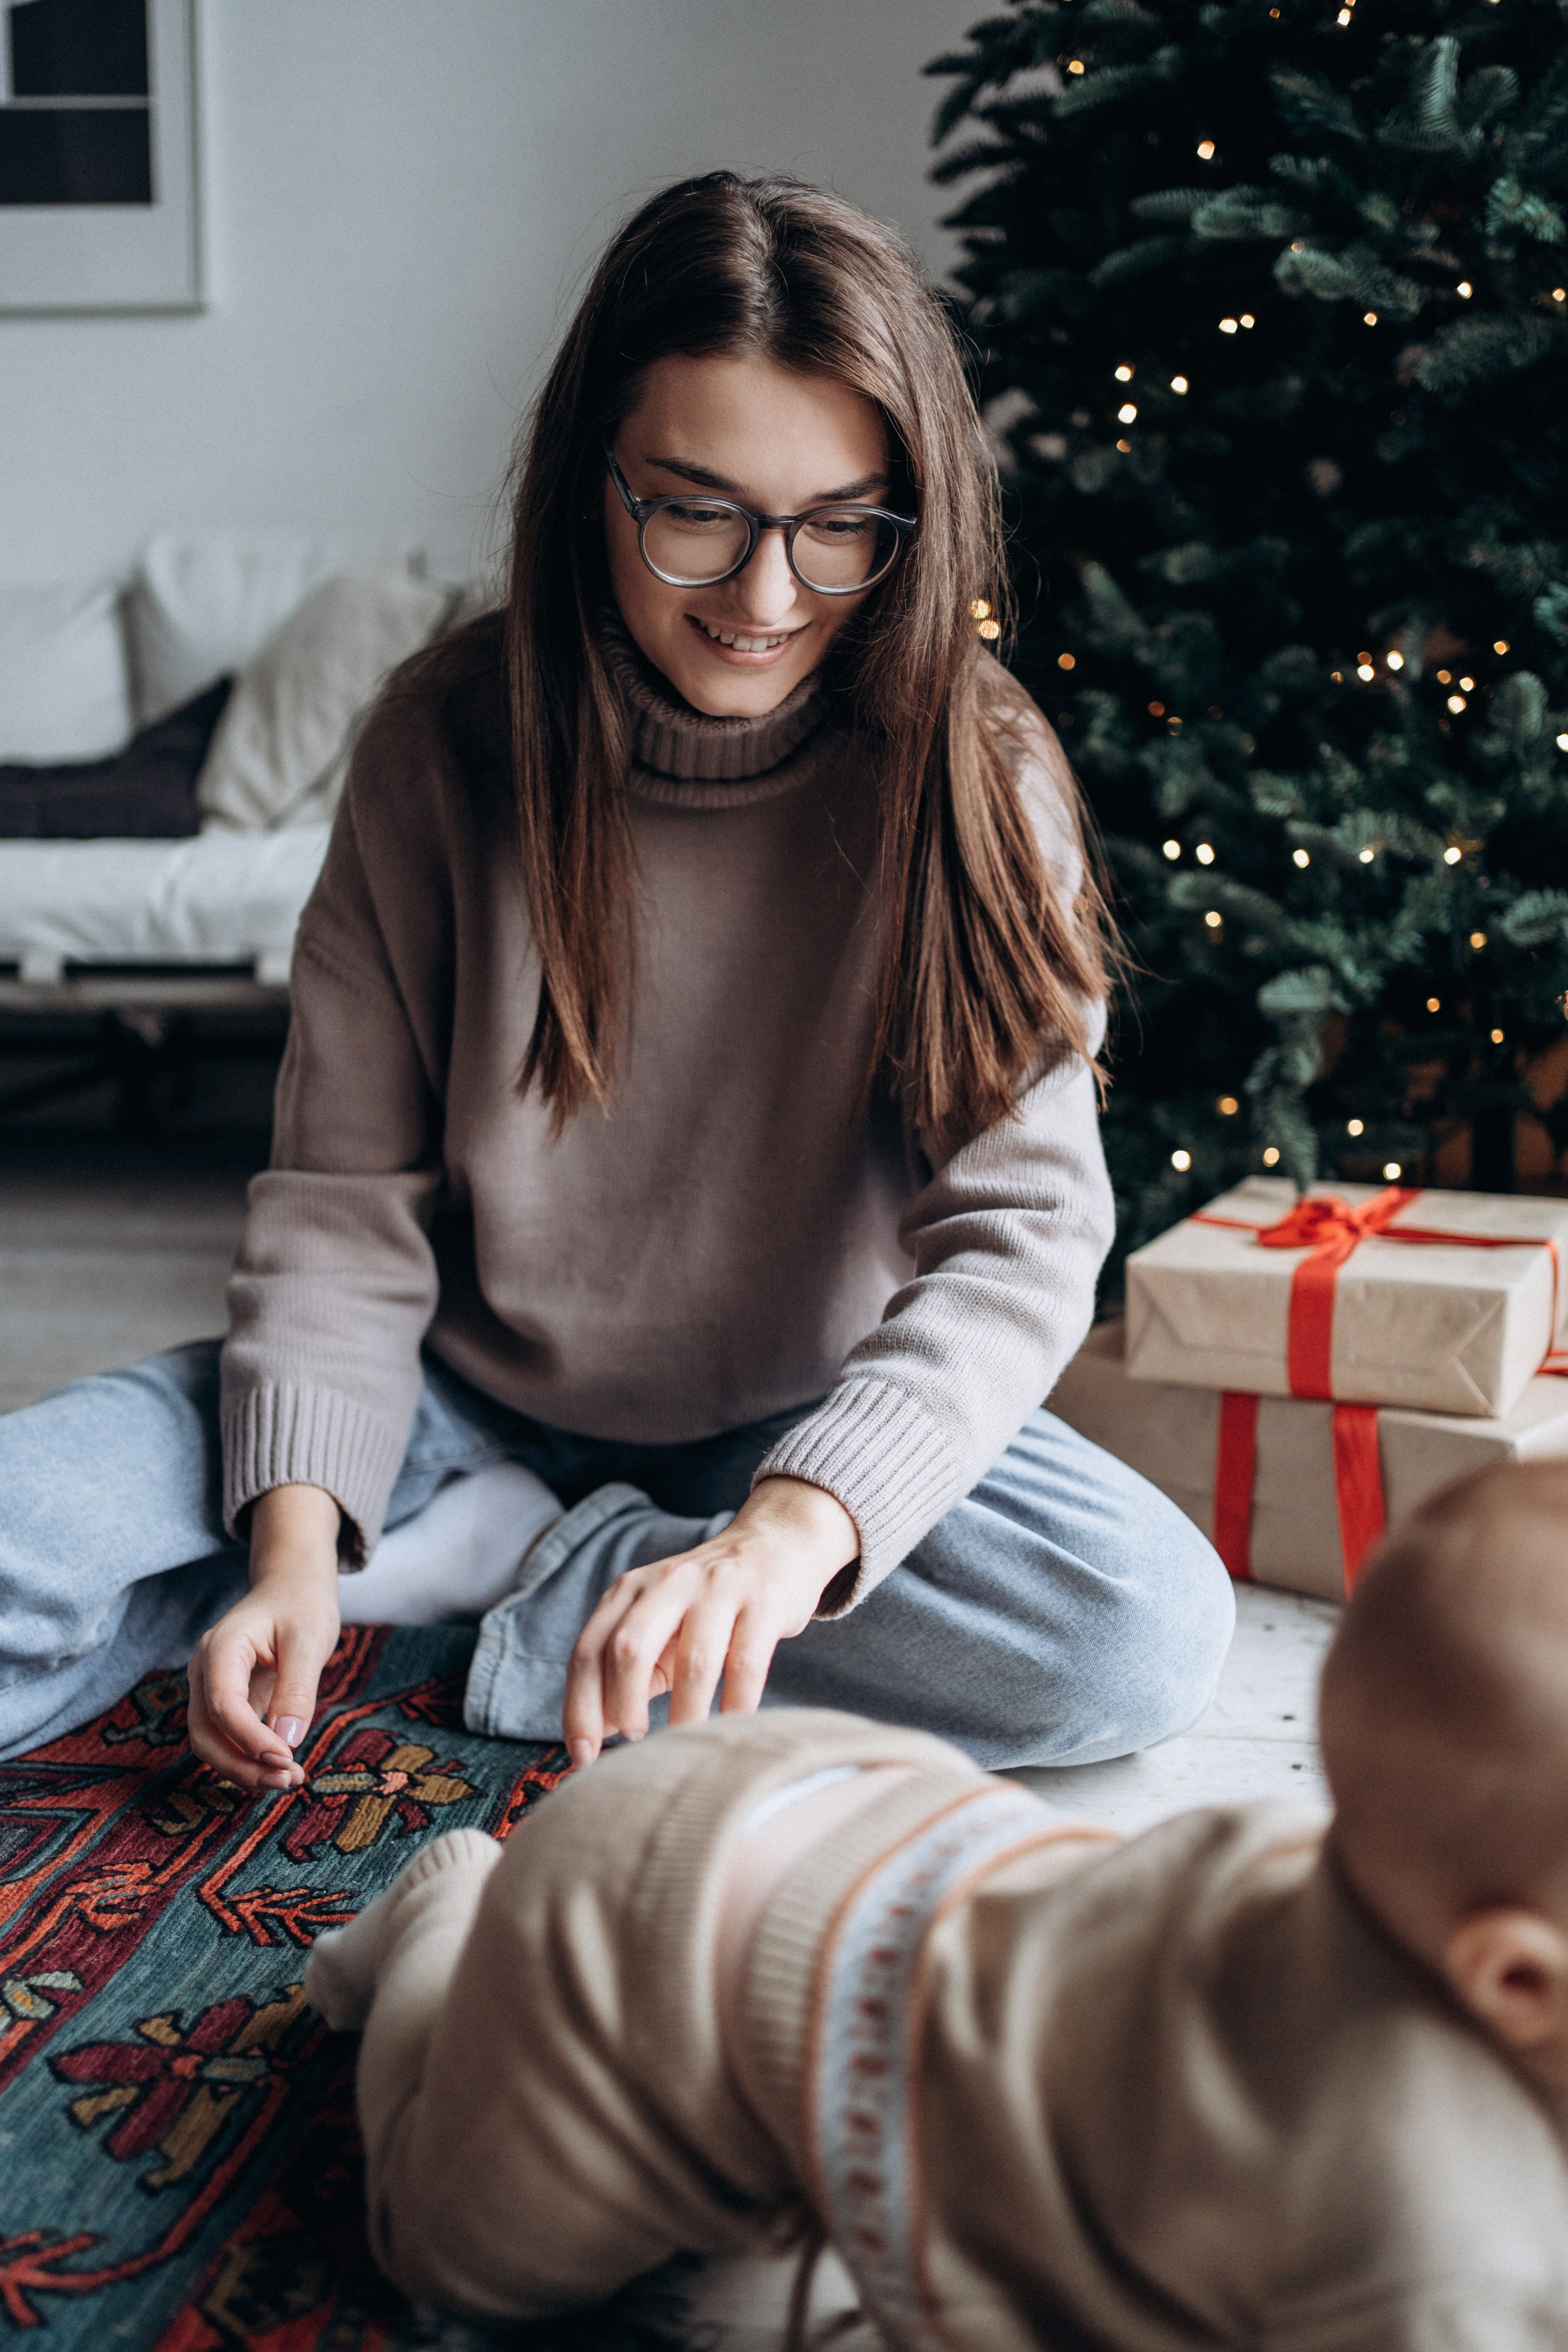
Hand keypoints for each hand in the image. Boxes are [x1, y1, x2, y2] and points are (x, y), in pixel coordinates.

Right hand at [187, 1484, 342, 1791]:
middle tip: (288, 1781)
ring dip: (244, 1768)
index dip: (250, 1739)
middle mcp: (205, 1669)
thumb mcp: (309, 1640)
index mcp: (222, 1647)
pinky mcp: (224, 1700)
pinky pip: (226, 1737)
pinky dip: (248, 1758)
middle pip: (206, 1733)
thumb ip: (297, 1690)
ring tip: (289, 1780)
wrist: (292, 1584)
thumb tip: (287, 1744)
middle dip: (242, 1765)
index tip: (286, 1759)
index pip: (224, 1705)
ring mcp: (210, 1686)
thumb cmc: (302, 1604)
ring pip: (211, 1742)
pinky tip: (280, 1768)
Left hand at [562, 1476, 858, 1767]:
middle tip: (635, 1743)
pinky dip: (736, 1706)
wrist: (775, 1543)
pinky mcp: (764, 1601)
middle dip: (623, 1705)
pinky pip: (747, 1664)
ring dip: (685, 1715)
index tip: (583, 1757)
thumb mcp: (658, 1625)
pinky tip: (731, 1730)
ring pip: (693, 1661)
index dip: (580, 1708)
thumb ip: (627, 1671)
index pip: (589, 1650)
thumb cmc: (707, 1602)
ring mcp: (718, 1589)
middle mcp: (668, 1583)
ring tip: (683, 1744)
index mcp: (630, 1591)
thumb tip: (596, 1736)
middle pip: (629, 1648)